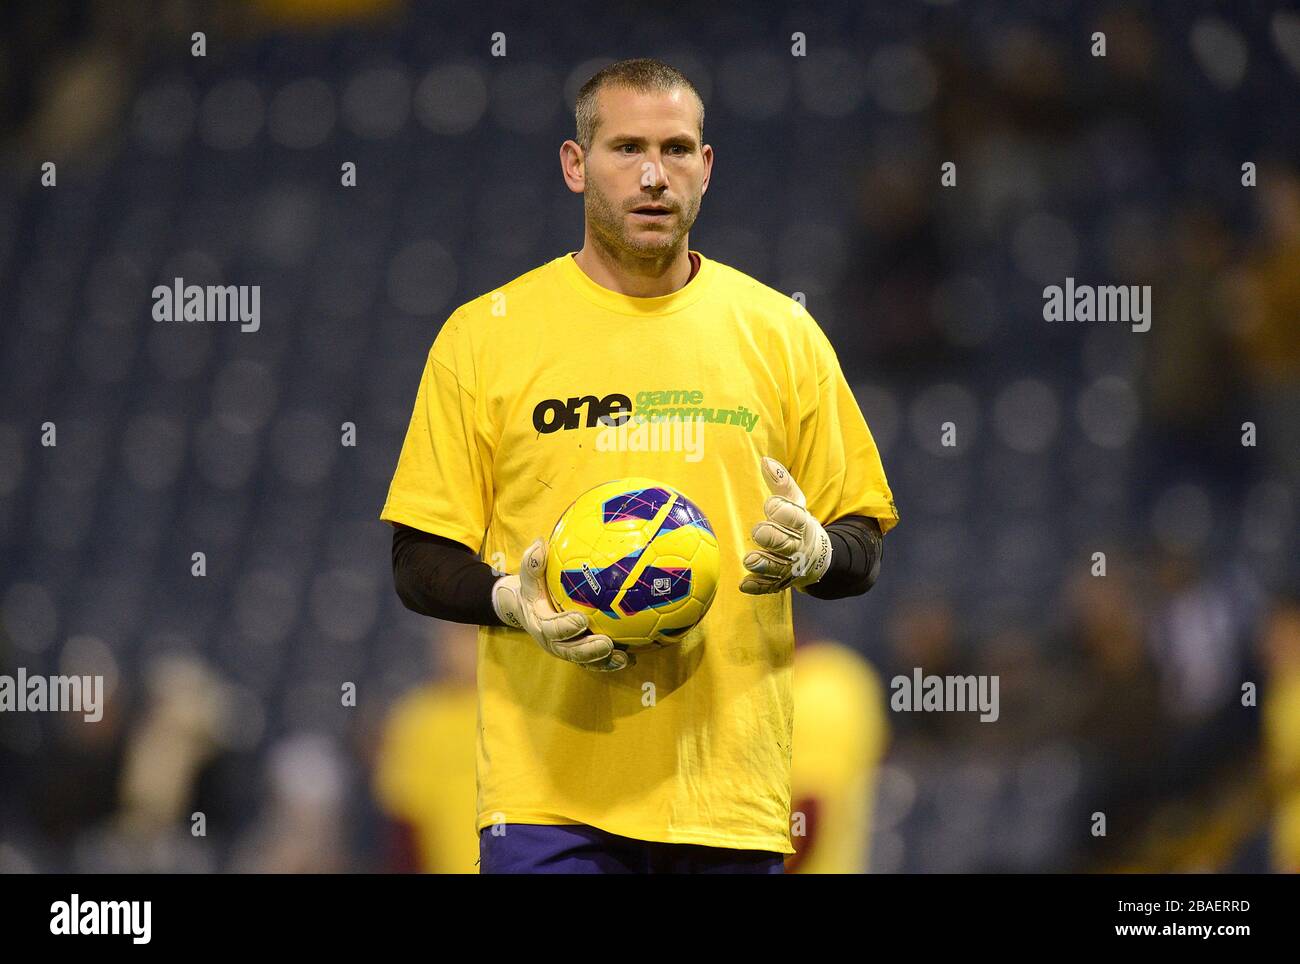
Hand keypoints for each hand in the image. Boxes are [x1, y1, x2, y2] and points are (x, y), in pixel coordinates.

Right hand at [491, 538, 632, 670]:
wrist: (528, 609)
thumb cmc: (533, 588)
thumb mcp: (529, 576)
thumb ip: (532, 563)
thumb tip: (539, 544)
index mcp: (539, 622)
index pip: (551, 628)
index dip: (565, 626)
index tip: (581, 619)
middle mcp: (552, 641)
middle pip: (570, 651)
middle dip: (588, 650)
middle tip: (606, 644)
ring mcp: (566, 650)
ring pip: (584, 661)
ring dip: (603, 662)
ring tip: (623, 658)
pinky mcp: (578, 655)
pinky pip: (595, 663)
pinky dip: (611, 663)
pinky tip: (631, 659)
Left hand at [740, 457, 831, 594]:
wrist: (816, 557)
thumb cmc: (798, 523)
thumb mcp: (795, 502)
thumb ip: (781, 483)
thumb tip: (765, 461)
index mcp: (802, 524)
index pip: (795, 517)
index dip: (783, 512)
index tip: (769, 505)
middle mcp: (797, 547)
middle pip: (785, 543)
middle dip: (772, 538)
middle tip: (758, 532)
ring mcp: (790, 567)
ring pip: (777, 567)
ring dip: (763, 564)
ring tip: (749, 560)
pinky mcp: (780, 582)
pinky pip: (769, 587)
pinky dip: (758, 587)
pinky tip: (744, 584)